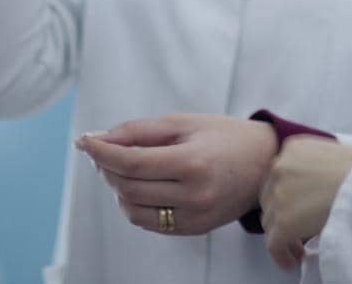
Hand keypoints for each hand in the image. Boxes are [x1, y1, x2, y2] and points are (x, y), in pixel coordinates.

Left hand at [76, 114, 278, 235]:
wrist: (267, 164)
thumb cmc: (225, 136)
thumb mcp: (184, 122)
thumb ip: (139, 131)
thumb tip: (98, 138)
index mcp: (192, 163)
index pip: (131, 164)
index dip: (102, 152)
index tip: (84, 141)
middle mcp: (193, 195)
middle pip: (128, 189)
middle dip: (107, 168)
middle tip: (104, 151)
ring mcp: (194, 217)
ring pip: (134, 211)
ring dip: (118, 189)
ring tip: (122, 168)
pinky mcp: (194, 229)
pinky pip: (150, 222)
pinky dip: (135, 204)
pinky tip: (141, 186)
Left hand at [259, 138, 351, 270]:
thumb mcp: (334, 153)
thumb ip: (315, 166)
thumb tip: (317, 187)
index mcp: (292, 148)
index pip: (277, 177)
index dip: (284, 197)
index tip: (295, 209)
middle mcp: (279, 167)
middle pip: (269, 198)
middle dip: (281, 215)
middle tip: (295, 230)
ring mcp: (279, 194)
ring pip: (270, 223)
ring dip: (281, 236)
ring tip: (297, 248)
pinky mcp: (285, 221)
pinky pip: (274, 244)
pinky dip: (281, 254)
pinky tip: (293, 260)